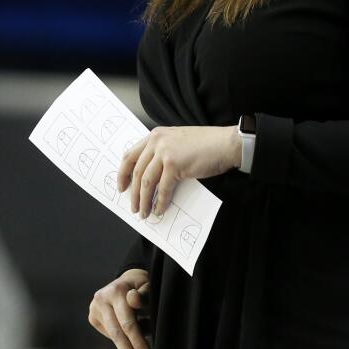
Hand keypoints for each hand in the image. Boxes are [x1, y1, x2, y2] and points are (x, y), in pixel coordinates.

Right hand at [89, 268, 151, 348]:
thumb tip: (133, 300)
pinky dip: (120, 341)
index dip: (138, 342)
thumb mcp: (149, 288)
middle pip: (117, 333)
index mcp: (116, 290)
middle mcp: (101, 298)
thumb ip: (144, 295)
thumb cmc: (143, 287)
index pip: (128, 323)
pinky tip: (129, 345)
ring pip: (112, 335)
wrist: (128, 280)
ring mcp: (94, 307)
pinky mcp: (92, 316)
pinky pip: (108, 334)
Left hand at [117, 125, 240, 219]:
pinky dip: (160, 202)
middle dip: (133, 193)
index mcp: (155, 136)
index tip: (121, 187)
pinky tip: (160, 210)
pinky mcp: (174, 165)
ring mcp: (165, 152)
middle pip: (136, 171)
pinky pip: (163, 188)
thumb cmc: (207, 144)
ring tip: (144, 213)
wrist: (226, 144)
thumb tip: (151, 178)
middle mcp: (157, 142)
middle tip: (134, 206)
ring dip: (144, 200)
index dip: (123, 173)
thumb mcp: (178, 142)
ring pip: (146, 181)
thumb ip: (163, 152)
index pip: (130, 155)